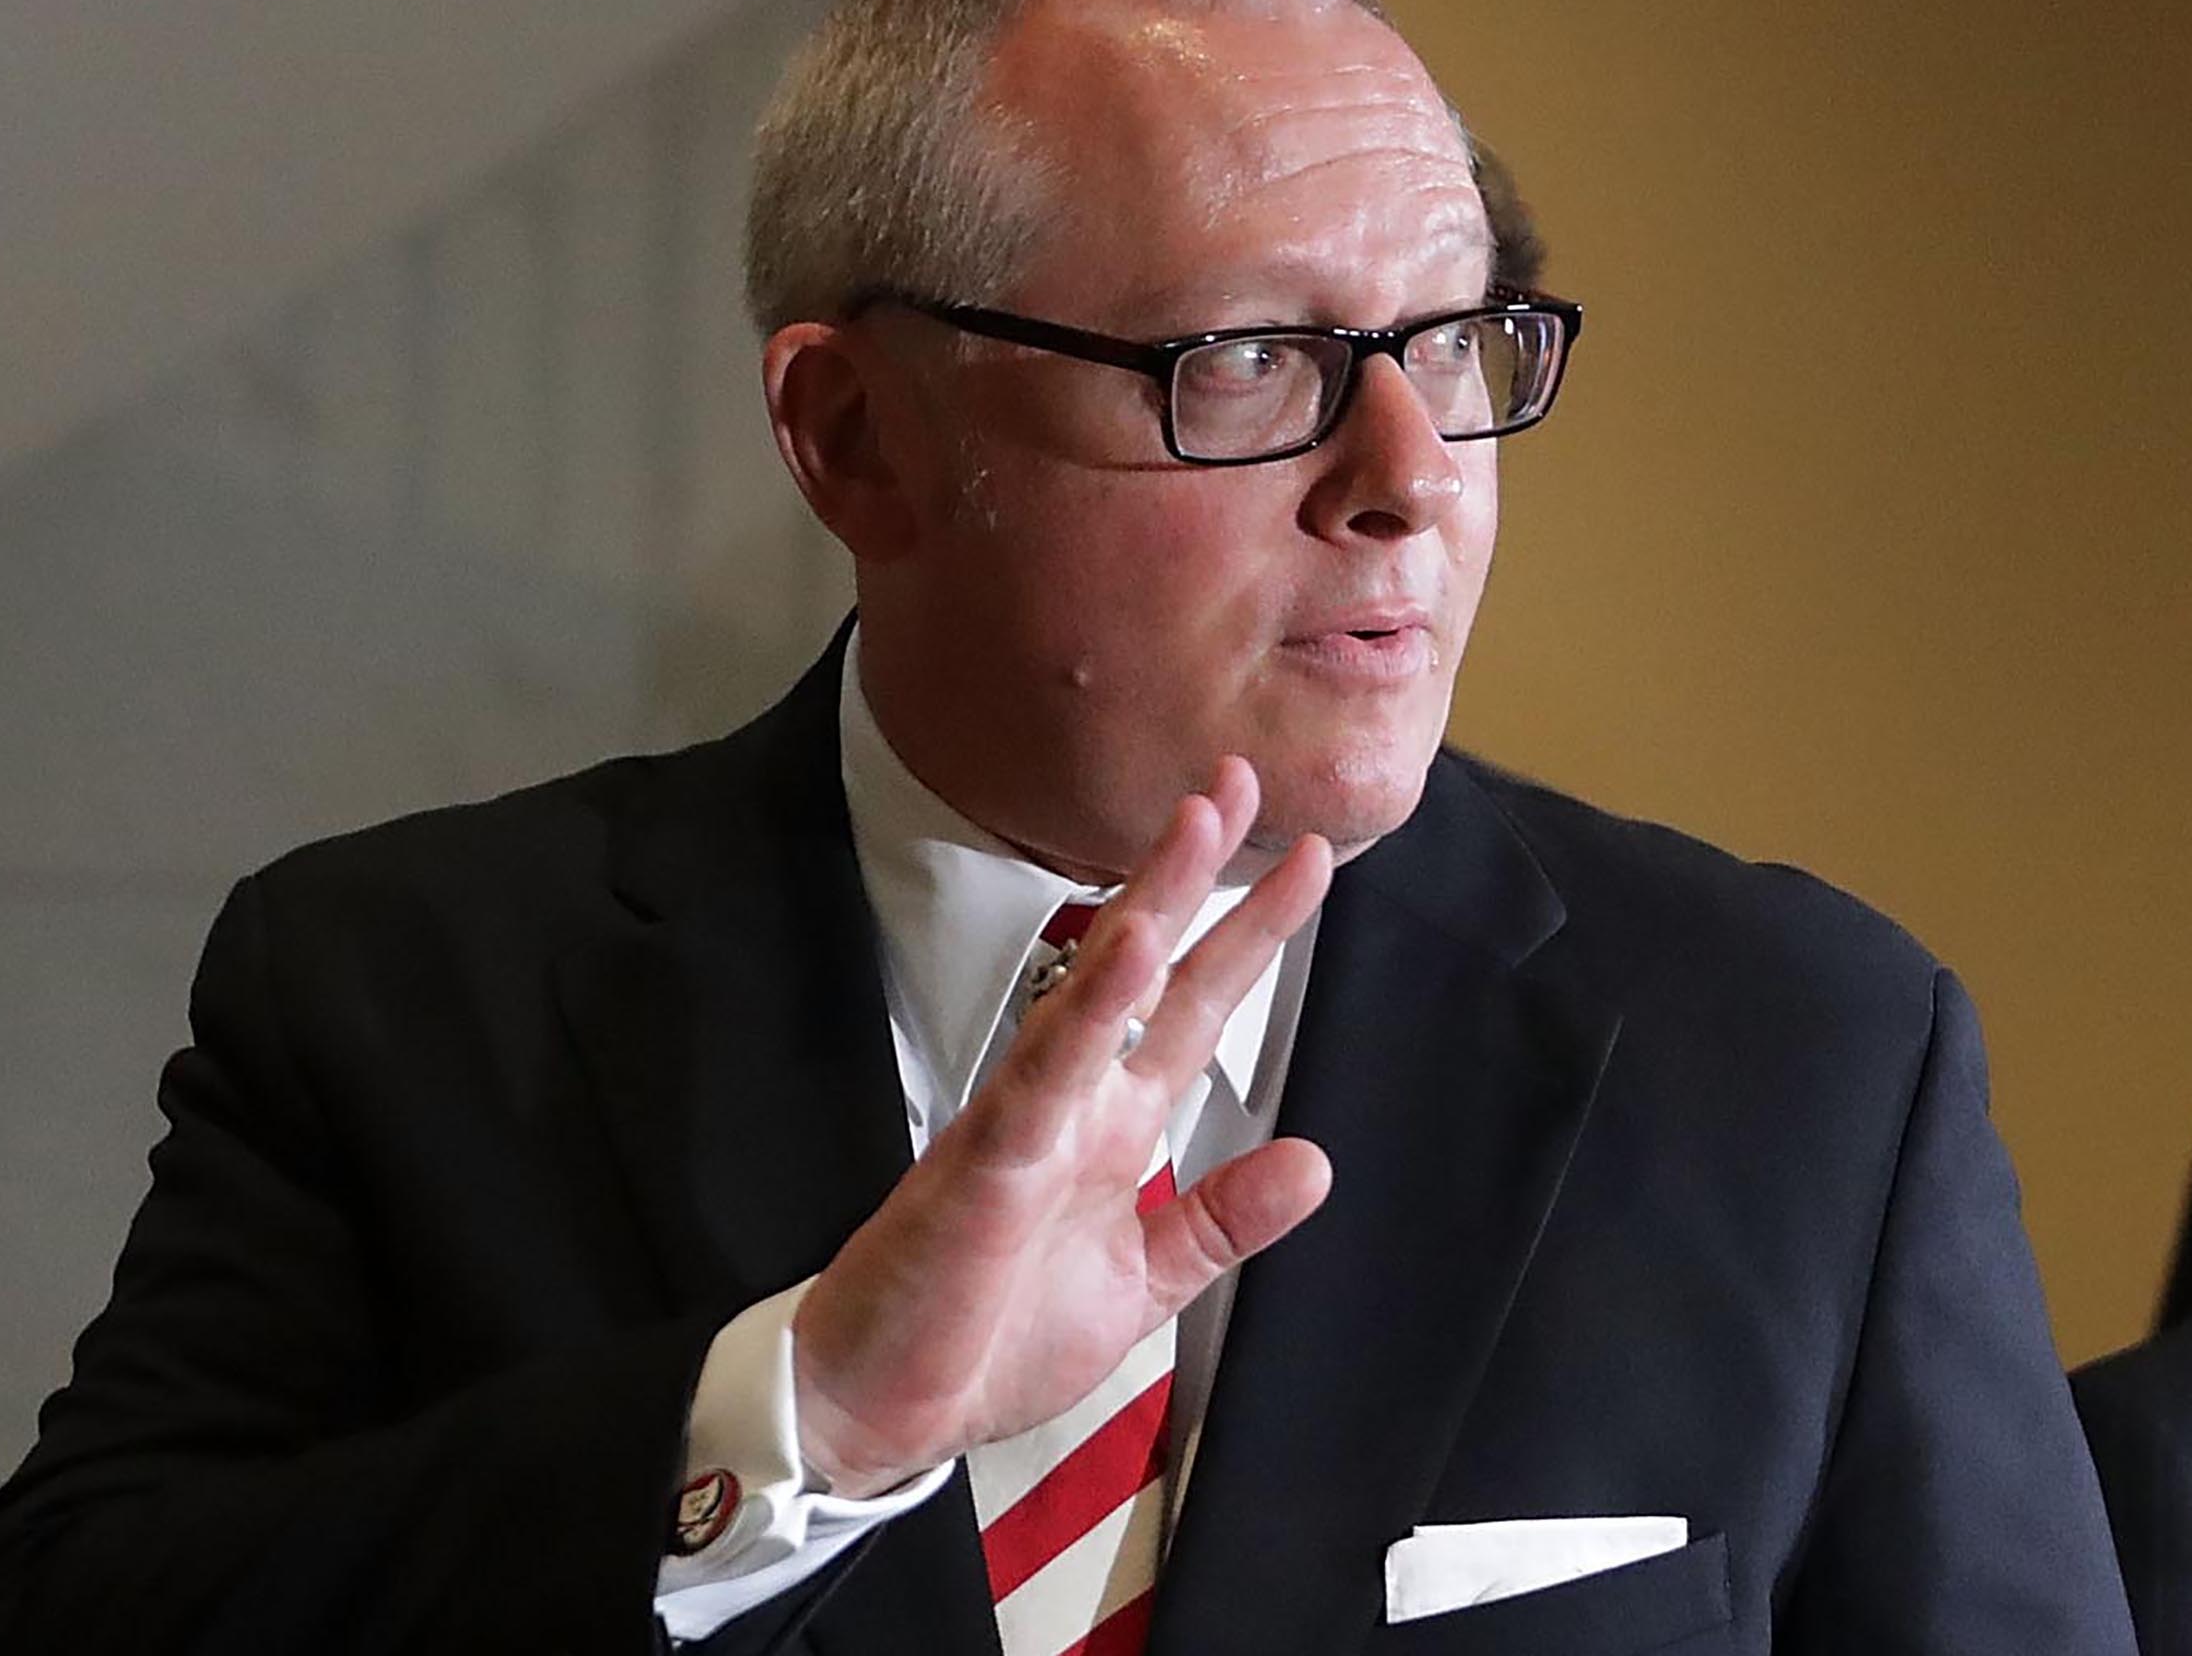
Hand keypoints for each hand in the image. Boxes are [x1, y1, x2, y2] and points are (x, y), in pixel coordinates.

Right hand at [791, 756, 1334, 1496]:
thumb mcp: (1142, 1283)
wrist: (881, 1409)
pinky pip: (1042, 1075)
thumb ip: (1218, 1220)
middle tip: (1240, 781)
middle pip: (1149, 969)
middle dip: (1199, 877)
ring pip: (1093, 993)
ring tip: (1196, 827)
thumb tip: (1311, 1162)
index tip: (1308, 859)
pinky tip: (1126, 952)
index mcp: (1112, 1131)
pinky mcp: (988, 1162)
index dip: (1251, 936)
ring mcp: (1029, 1123)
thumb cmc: (987, 1338)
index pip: (1193, 1010)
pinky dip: (1086, 1013)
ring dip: (1148, 907)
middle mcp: (1074, 1106)